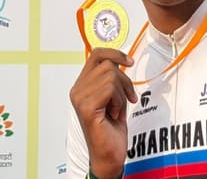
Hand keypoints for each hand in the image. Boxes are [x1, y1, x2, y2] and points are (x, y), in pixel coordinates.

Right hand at [70, 48, 137, 178]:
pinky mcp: (86, 107)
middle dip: (125, 79)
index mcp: (82, 85)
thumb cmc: (112, 128)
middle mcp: (77, 89)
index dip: (115, 53)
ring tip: (118, 108)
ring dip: (122, 92)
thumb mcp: (114, 96)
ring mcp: (79, 98)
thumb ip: (112, 78)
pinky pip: (110, 89)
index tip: (130, 61)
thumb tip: (122, 59)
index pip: (96, 54)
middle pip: (107, 64)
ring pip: (111, 75)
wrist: (110, 154)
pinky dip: (119, 100)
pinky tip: (115, 114)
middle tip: (129, 97)